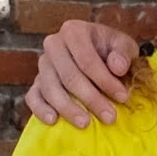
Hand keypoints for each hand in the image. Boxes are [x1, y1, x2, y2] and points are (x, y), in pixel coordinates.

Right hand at [22, 15, 143, 131]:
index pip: (86, 59)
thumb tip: (117, 67)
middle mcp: (53, 44)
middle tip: (110, 117)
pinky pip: (33, 96)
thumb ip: (123, 53)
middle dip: (91, 99)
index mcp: (74, 31)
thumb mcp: (124, 45)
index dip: (105, 80)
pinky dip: (41, 109)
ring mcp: (43, 65)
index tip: (123, 97)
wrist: (98, 55)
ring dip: (68, 108)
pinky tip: (53, 121)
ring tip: (85, 124)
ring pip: (50, 88)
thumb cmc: (112, 51)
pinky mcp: (36, 83)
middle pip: (69, 76)